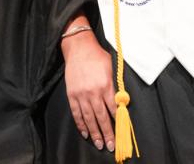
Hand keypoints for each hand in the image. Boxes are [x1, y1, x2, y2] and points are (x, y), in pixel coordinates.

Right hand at [61, 26, 117, 152]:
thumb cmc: (97, 56)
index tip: (121, 131)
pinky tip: (85, 133)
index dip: (117, 121)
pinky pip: (76, 113)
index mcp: (105, 85)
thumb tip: (120, 100)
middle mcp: (93, 92)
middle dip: (107, 133)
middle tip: (111, 145)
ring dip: (95, 133)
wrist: (78, 48)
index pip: (113, 108)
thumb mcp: (110, 67)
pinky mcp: (72, 95)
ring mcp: (81, 95)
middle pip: (102, 117)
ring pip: (89, 118)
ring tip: (99, 144)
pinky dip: (81, 124)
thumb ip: (114, 85)